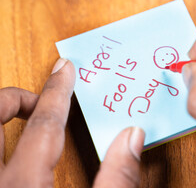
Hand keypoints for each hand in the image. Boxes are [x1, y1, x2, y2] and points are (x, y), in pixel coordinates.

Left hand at [0, 58, 144, 187]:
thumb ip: (116, 179)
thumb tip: (132, 136)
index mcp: (24, 186)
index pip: (44, 125)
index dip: (57, 93)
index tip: (64, 69)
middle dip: (15, 99)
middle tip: (39, 101)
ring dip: (3, 114)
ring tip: (27, 116)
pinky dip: (1, 136)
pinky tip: (17, 146)